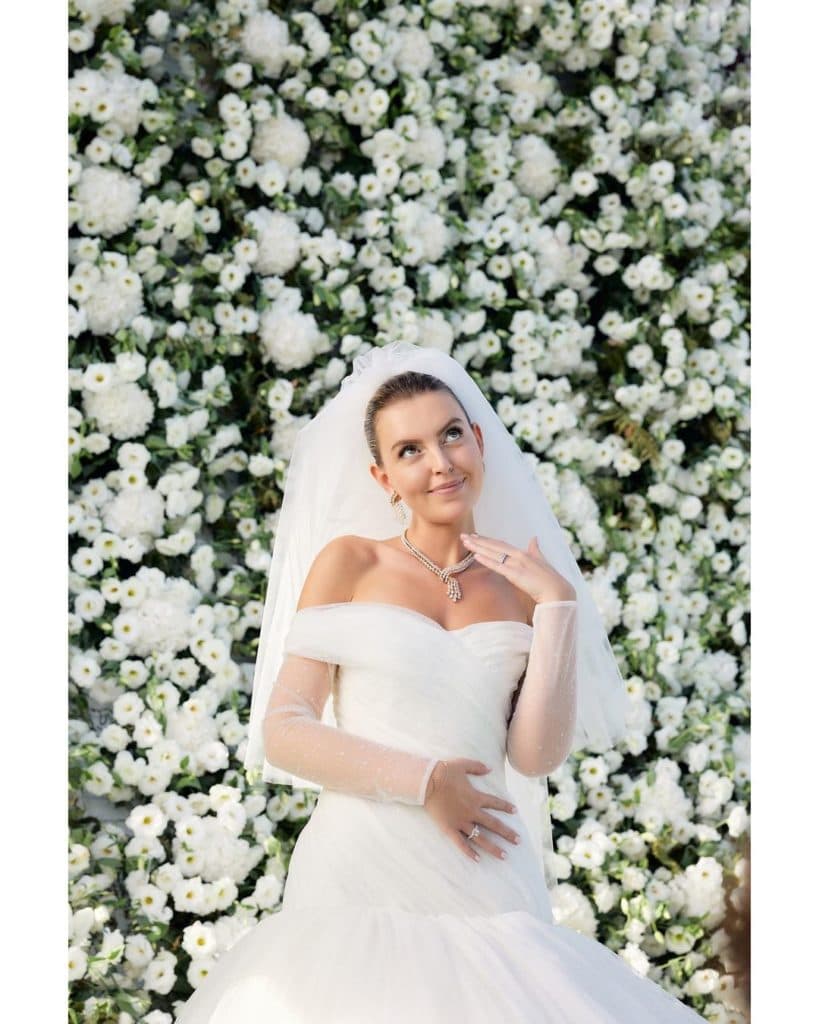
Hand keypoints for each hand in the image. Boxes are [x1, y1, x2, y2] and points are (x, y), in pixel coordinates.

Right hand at [424, 758, 520, 861]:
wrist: (427, 781)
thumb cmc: (444, 771)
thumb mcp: (462, 764)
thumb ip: (477, 767)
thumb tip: (490, 768)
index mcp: (476, 797)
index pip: (495, 803)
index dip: (506, 807)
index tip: (515, 811)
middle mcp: (472, 812)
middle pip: (493, 824)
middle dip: (507, 833)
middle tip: (518, 841)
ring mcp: (461, 822)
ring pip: (481, 838)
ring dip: (493, 847)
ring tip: (504, 856)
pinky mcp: (449, 828)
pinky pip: (461, 843)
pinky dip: (469, 852)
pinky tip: (477, 859)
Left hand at [460, 533, 575, 604]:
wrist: (558, 591)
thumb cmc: (550, 579)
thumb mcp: (542, 561)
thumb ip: (536, 549)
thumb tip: (534, 538)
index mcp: (523, 553)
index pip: (501, 544)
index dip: (487, 540)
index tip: (475, 536)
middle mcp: (518, 555)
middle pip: (494, 546)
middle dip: (478, 541)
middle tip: (463, 536)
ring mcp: (517, 564)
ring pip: (493, 553)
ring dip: (478, 547)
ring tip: (465, 541)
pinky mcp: (515, 574)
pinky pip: (497, 566)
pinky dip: (486, 560)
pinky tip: (476, 555)